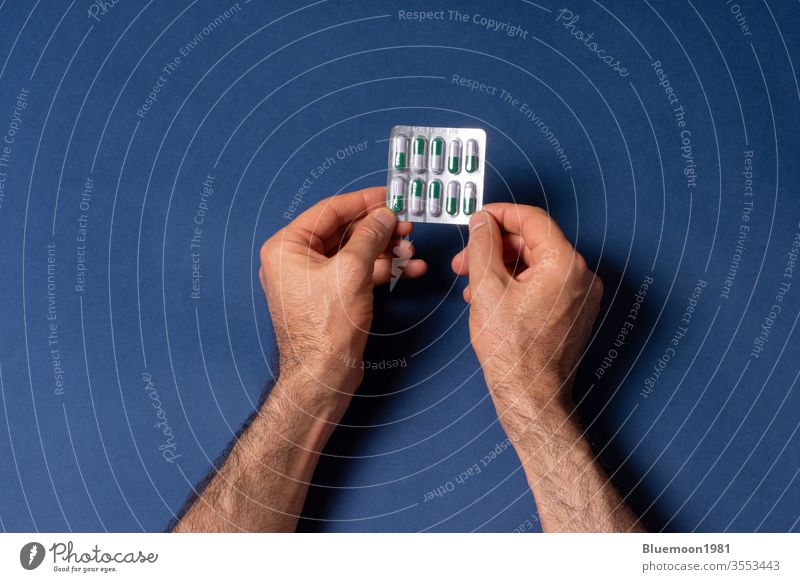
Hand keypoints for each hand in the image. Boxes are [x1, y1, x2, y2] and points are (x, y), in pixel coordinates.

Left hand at [259, 187, 426, 412]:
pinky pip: (357, 273)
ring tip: (412, 252)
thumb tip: (384, 215)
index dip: (363, 202)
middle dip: (380, 230)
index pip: (329, 211)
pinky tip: (408, 269)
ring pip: (355, 253)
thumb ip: (370, 235)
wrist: (324, 378)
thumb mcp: (352, 271)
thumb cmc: (326, 328)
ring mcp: (313, 280)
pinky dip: (381, 270)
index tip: (389, 196)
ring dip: (386, 250)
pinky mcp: (329, 298)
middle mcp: (295, 260)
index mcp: (287, 247)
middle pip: (344, 231)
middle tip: (407, 226)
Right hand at [451, 203, 602, 425]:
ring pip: (536, 264)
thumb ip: (482, 246)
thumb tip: (481, 221)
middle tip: (464, 260)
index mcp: (565, 263)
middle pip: (533, 242)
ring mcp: (580, 296)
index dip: (499, 214)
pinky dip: (516, 284)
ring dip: (501, 267)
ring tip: (471, 285)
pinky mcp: (574, 312)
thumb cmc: (513, 353)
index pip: (532, 219)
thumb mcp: (487, 289)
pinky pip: (544, 284)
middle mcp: (581, 275)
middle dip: (494, 247)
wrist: (531, 397)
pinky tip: (490, 298)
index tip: (477, 218)